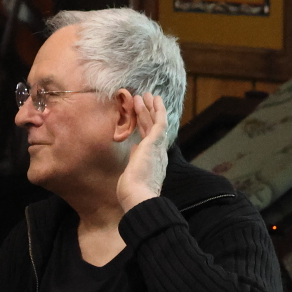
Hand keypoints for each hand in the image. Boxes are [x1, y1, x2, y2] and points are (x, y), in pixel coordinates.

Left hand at [117, 93, 169, 212]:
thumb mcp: (132, 172)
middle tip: (146, 99)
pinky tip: (154, 99)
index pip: (149, 140)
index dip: (145, 126)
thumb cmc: (132, 192)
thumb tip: (134, 148)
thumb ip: (135, 158)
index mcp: (152, 161)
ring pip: (156, 123)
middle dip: (149, 113)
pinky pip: (159, 122)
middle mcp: (158, 153)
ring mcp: (158, 148)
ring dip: (151, 108)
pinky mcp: (156, 143)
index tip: (141, 117)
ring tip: (147, 94)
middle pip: (153, 128)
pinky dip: (157, 110)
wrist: (138, 197)